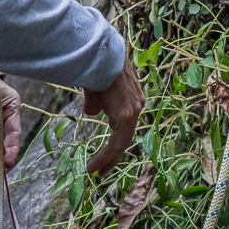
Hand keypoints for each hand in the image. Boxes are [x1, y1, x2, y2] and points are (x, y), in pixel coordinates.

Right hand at [83, 53, 144, 177]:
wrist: (99, 55)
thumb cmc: (95, 65)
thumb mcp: (95, 87)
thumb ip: (96, 102)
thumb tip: (92, 113)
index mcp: (132, 97)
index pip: (125, 124)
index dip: (116, 141)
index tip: (107, 154)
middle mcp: (137, 105)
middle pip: (126, 137)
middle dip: (114, 156)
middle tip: (103, 171)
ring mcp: (133, 111)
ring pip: (122, 143)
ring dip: (108, 160)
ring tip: (96, 173)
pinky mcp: (125, 117)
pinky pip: (115, 143)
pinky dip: (105, 157)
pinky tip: (93, 167)